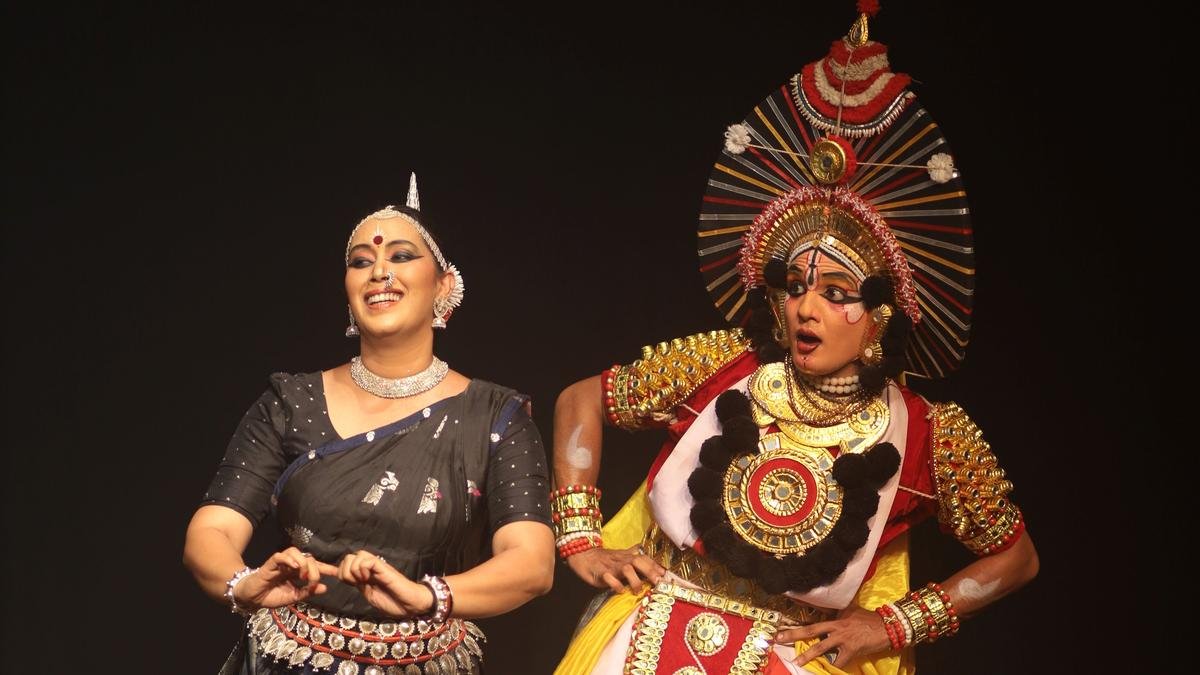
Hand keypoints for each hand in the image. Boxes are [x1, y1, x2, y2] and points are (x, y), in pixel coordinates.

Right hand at [234, 547, 338, 609]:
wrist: (252, 598)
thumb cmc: (272, 596)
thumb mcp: (293, 597)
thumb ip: (307, 592)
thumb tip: (325, 588)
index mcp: (297, 572)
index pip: (315, 566)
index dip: (326, 568)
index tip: (337, 572)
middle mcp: (291, 565)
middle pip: (308, 558)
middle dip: (314, 569)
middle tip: (312, 581)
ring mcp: (281, 563)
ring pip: (296, 552)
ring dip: (303, 562)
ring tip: (303, 575)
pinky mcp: (271, 563)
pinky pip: (281, 556)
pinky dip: (289, 559)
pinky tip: (295, 567)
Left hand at [336, 550, 433, 617]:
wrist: (411, 605)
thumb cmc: (394, 603)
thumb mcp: (370, 595)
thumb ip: (359, 586)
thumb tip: (346, 579)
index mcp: (366, 574)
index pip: (347, 563)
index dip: (340, 572)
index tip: (348, 583)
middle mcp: (370, 568)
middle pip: (350, 556)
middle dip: (345, 571)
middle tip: (355, 583)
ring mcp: (378, 567)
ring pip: (358, 555)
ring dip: (354, 569)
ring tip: (362, 580)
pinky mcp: (384, 568)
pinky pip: (369, 560)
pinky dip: (363, 569)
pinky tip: (368, 578)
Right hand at [566, 545, 665, 592]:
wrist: (583, 555)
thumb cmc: (604, 559)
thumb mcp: (621, 555)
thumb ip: (634, 556)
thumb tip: (648, 556)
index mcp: (628, 556)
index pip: (645, 559)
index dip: (657, 567)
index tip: (667, 576)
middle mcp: (622, 560)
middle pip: (639, 561)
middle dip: (650, 571)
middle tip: (658, 583)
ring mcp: (612, 567)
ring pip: (627, 569)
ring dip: (635, 580)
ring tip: (637, 591)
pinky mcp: (601, 574)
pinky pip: (610, 579)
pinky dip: (616, 585)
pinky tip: (621, 591)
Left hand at [775, 606, 890, 668]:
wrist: (886, 626)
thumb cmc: (868, 618)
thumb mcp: (851, 610)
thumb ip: (838, 612)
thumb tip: (828, 610)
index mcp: (834, 617)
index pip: (813, 617)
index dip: (798, 620)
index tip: (782, 622)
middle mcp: (835, 626)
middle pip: (810, 630)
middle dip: (793, 634)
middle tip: (778, 638)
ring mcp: (842, 638)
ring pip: (821, 647)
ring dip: (808, 655)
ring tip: (797, 661)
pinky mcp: (851, 650)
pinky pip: (838, 662)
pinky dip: (831, 667)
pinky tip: (825, 670)